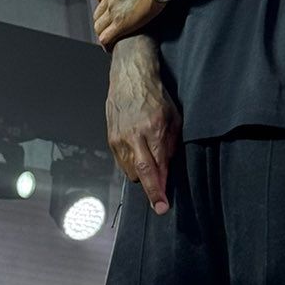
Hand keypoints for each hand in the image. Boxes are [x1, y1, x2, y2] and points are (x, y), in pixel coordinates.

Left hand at [93, 0, 168, 50]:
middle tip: (110, 29)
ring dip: (103, 34)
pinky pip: (106, 38)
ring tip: (110, 41)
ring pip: (99, 26)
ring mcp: (113, 10)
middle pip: (98, 12)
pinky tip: (110, 48)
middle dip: (102, 21)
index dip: (105, 4)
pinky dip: (106, 44)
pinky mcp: (121, 23)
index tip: (111, 10)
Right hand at [105, 32, 180, 215]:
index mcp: (153, 130)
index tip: (162, 207)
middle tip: (159, 202)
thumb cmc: (156, 97)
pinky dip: (132, 166)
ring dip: (142, 177)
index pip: (156, 168)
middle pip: (140, 174)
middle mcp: (134, 136)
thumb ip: (171, 145)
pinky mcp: (110, 138)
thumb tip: (168, 170)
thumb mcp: (174, 119)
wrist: (130, 78)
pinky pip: (121, 162)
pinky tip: (141, 160)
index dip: (159, 190)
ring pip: (129, 171)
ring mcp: (119, 138)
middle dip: (151, 191)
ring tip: (153, 172)